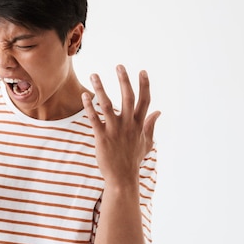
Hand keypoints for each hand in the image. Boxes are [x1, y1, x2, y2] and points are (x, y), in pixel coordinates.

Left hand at [82, 65, 159, 187]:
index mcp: (139, 124)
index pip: (144, 101)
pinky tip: (84, 95)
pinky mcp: (102, 137)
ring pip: (107, 105)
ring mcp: (115, 130)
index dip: (144, 85)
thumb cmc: (134, 159)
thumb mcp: (146, 142)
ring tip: (94, 74)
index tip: (142, 71)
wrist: (122, 177)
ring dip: (100, 88)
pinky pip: (94, 119)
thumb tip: (158, 112)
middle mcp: (128, 125)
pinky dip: (89, 106)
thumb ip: (151, 125)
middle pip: (128, 98)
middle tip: (119, 66)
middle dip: (124, 80)